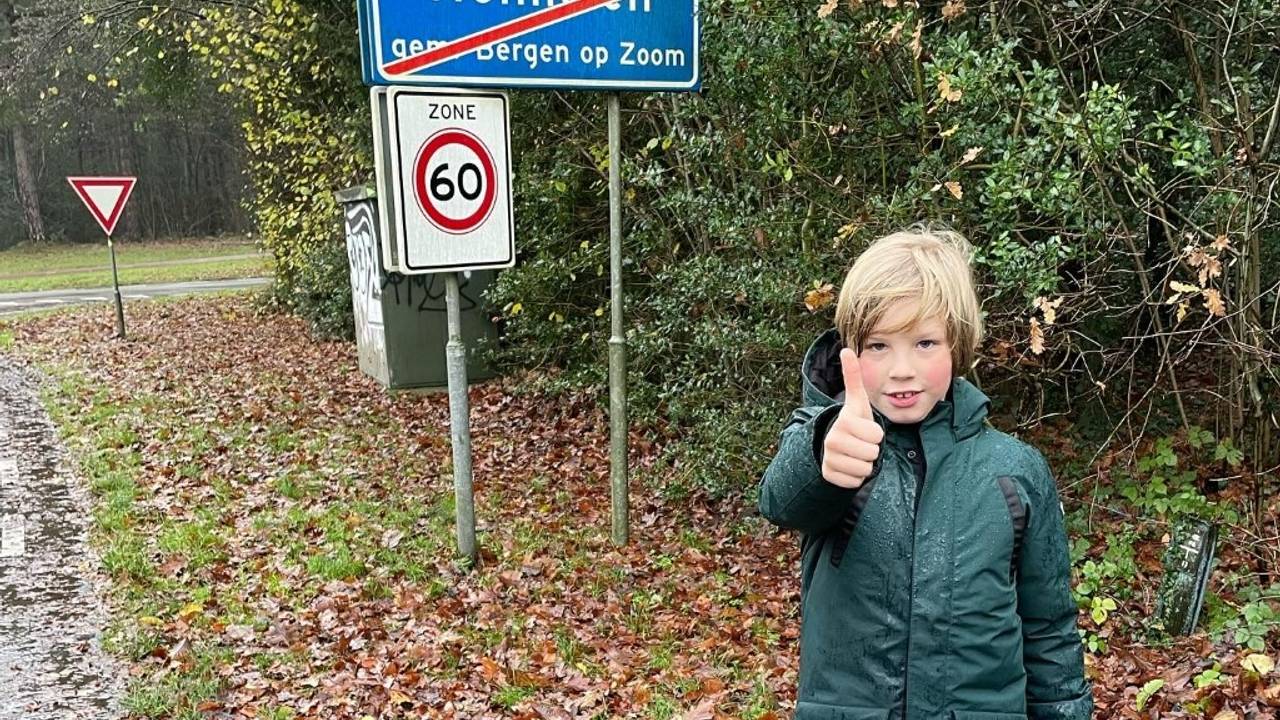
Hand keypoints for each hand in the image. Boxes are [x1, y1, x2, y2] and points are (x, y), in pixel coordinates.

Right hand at [821, 348, 884, 488]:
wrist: (834, 446)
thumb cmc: (853, 422)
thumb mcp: (856, 402)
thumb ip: (853, 377)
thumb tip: (846, 349)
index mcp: (843, 422)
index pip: (877, 436)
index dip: (876, 435)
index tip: (865, 430)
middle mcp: (832, 440)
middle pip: (872, 453)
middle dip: (871, 450)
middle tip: (860, 444)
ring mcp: (829, 459)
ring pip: (865, 469)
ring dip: (864, 464)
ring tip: (855, 454)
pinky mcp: (829, 475)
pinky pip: (855, 481)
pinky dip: (856, 477)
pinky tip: (848, 466)